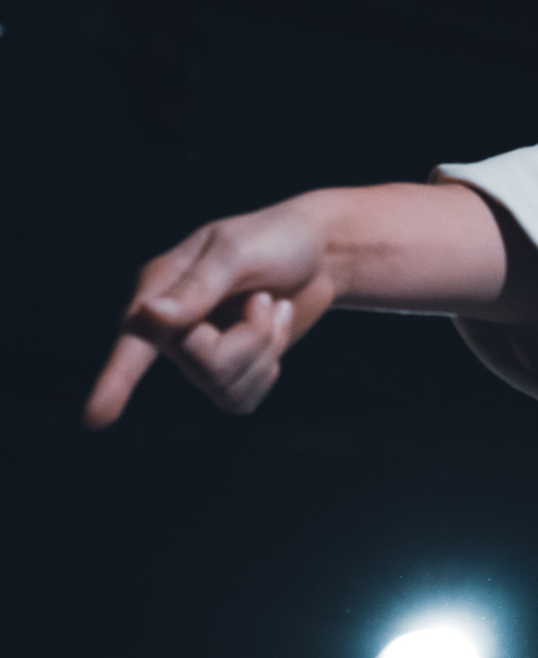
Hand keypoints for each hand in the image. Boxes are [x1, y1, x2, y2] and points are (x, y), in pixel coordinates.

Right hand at [84, 198, 340, 428]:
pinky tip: (274, 330)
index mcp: (160, 289)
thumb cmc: (276, 239)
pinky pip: (242, 399)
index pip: (135, 338)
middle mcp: (170, 327)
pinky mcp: (226, 372)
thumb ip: (199, 286)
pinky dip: (270, 366)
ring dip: (266, 346)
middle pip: (204, 367)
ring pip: (225, 387)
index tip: (97, 418)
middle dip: (253, 335)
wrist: (321, 252)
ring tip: (270, 307)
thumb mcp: (238, 252)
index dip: (116, 379)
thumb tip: (150, 316)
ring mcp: (197, 353)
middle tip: (265, 297)